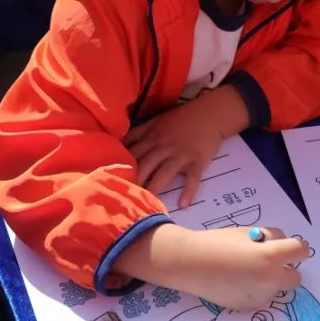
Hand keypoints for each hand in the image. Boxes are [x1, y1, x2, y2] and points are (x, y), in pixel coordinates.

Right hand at [113, 224, 309, 310]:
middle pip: (296, 278)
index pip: (301, 251)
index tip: (288, 247)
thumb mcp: (248, 233)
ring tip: (248, 272)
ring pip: (278, 288)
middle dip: (287, 269)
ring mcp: (260, 297)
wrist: (190, 264)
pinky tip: (238, 282)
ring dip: (272, 280)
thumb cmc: (218, 243)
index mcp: (271, 256)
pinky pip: (263, 298)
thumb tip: (282, 247)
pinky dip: (257, 290)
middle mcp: (271, 280)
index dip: (295, 247)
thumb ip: (270, 239)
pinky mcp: (249, 307)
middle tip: (270, 261)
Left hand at [124, 86, 247, 206]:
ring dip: (154, 190)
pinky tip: (183, 205)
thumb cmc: (181, 118)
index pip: (131, 153)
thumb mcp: (156, 121)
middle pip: (144, 166)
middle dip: (133, 182)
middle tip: (122, 200)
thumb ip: (138, 134)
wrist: (210, 114)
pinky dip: (188, 192)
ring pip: (163, 174)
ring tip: (146, 207)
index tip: (109, 180)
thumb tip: (118, 146)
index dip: (119, 166)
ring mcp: (180, 155)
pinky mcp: (197, 161)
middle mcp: (162, 146)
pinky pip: (192, 178)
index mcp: (150, 137)